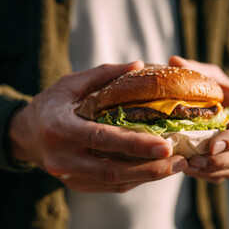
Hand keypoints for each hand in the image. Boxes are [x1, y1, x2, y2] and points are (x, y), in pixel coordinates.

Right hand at [9, 61, 187, 191]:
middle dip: (150, 168)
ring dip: (147, 176)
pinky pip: (110, 185)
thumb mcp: (70, 83)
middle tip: (180, 161)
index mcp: (61, 128)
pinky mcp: (76, 183)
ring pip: (114, 182)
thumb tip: (140, 66)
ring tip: (176, 166)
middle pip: (112, 170)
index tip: (166, 146)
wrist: (25, 133)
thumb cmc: (50, 104)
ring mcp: (69, 175)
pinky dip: (135, 178)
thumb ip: (104, 74)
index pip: (102, 138)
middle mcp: (64, 157)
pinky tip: (155, 169)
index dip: (135, 144)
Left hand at [169, 56, 228, 182]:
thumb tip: (173, 60)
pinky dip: (208, 175)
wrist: (223, 104)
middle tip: (195, 160)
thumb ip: (195, 70)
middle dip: (220, 160)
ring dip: (213, 171)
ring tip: (188, 166)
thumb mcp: (210, 76)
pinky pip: (225, 175)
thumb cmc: (218, 87)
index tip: (212, 145)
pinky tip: (189, 169)